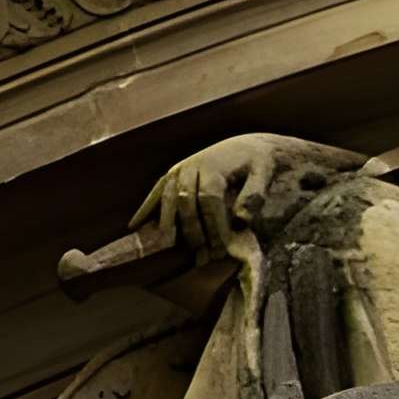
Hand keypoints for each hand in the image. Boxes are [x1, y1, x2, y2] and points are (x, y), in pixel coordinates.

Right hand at [132, 134, 358, 259]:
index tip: (221, 247)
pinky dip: (145, 209)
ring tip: (174, 246)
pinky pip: (156, 193)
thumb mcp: (264, 173)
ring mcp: (178, 170)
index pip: (210, 199)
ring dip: (170, 224)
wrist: (247, 144)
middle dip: (194, 230)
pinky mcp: (171, 174)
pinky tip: (135, 226)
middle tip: (203, 254)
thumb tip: (241, 222)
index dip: (214, 224)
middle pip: (186, 202)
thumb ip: (254, 195)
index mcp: (213, 166)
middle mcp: (191, 166)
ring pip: (167, 199)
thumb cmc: (257, 161)